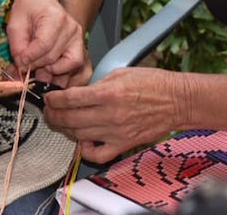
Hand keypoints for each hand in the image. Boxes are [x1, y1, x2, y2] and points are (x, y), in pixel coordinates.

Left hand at [5, 0, 85, 84]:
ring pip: (66, 65)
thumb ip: (17, 47)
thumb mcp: (15, 24)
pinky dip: (61, 71)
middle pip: (52, 57)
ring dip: (49, 71)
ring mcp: (78, 37)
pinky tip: (48, 67)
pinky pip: (74, 65)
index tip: (19, 61)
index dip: (29, 57)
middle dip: (35, 64)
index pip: (44, 45)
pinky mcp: (80, 45)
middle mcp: (71, 27)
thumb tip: (23, 66)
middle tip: (25, 62)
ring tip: (37, 65)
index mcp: (55, 17)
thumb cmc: (27, 8)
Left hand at [43, 66, 183, 162]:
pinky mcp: (124, 145)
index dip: (54, 99)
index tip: (49, 98)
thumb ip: (98, 83)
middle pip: (70, 119)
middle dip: (54, 115)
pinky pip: (97, 154)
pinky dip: (85, 150)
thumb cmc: (153, 82)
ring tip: (62, 122)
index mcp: (109, 93)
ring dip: (66, 129)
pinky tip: (83, 140)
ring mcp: (116, 132)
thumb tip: (79, 92)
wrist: (178, 100)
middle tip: (49, 111)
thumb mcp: (121, 72)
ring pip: (79, 135)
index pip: (71, 99)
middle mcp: (110, 114)